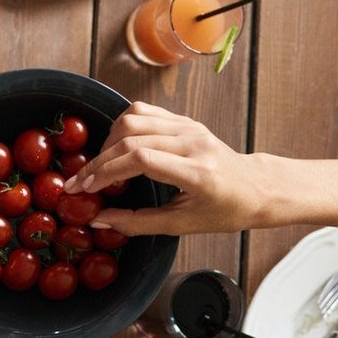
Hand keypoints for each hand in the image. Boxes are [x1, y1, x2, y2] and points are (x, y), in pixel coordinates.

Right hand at [68, 103, 268, 235]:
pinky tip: (115, 147)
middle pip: (132, 139)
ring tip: (99, 167)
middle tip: (81, 182)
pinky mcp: (186, 120)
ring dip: (107, 142)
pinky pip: (144, 112)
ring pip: (134, 119)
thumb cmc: (224, 211)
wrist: (256, 188)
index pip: (141, 160)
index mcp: (197, 173)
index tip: (85, 188)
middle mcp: (194, 143)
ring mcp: (190, 127)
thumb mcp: (182, 226)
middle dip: (99, 161)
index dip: (107, 172)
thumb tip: (99, 220)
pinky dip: (122, 127)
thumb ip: (138, 223)